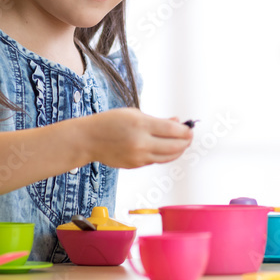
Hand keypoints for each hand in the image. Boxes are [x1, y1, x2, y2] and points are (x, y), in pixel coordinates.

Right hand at [73, 108, 192, 168]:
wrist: (89, 139)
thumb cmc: (111, 122)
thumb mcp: (134, 114)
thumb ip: (158, 120)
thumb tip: (178, 122)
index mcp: (141, 125)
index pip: (173, 130)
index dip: (186, 130)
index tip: (190, 128)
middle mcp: (141, 143)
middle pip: (174, 146)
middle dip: (186, 142)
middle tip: (190, 136)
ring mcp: (138, 157)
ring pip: (168, 157)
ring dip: (178, 150)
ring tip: (182, 143)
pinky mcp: (136, 165)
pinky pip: (156, 161)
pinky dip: (164, 155)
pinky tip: (166, 148)